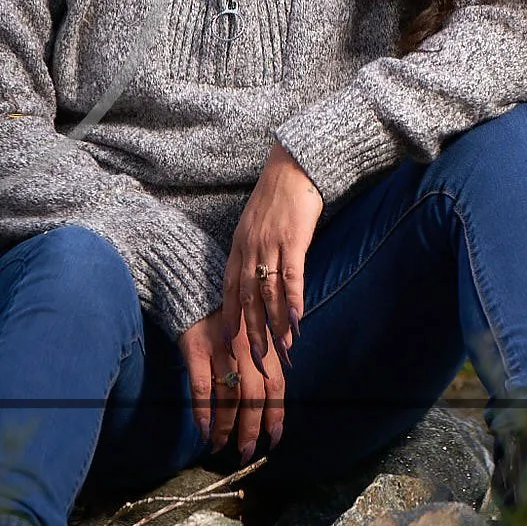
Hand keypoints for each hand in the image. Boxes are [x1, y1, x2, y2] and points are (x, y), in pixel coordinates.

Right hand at [178, 310, 285, 462]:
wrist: (195, 283)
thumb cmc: (227, 313)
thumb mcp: (253, 328)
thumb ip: (264, 354)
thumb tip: (275, 388)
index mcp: (263, 344)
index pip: (276, 385)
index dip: (276, 414)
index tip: (273, 438)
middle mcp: (246, 348)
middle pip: (254, 395)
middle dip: (252, 428)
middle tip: (246, 451)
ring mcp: (221, 348)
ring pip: (229, 394)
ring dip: (226, 425)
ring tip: (221, 445)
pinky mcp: (195, 348)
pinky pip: (201, 384)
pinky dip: (203, 410)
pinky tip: (203, 429)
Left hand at [222, 141, 322, 367]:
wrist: (292, 165)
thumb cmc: (277, 196)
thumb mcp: (255, 224)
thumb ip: (254, 250)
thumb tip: (258, 277)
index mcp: (238, 246)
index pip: (230, 289)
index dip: (231, 317)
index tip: (230, 343)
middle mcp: (249, 248)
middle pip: (247, 298)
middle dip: (251, 333)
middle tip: (255, 360)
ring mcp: (269, 244)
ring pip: (268, 293)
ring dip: (274, 325)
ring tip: (281, 351)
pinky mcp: (292, 239)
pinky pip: (290, 276)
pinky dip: (292, 300)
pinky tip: (296, 321)